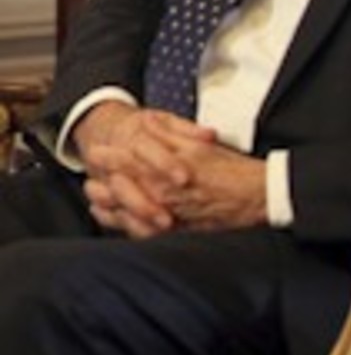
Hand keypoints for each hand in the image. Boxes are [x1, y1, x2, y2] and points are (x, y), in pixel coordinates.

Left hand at [76, 102, 267, 237]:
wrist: (255, 198)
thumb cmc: (231, 170)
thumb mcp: (200, 144)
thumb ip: (169, 134)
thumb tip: (146, 123)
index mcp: (166, 170)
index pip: (127, 161)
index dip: (109, 155)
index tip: (96, 151)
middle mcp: (162, 194)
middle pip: (120, 188)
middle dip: (101, 179)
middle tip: (90, 171)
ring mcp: (166, 215)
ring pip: (125, 210)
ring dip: (108, 202)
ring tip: (95, 194)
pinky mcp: (174, 231)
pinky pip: (140, 231)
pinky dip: (124, 223)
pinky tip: (117, 218)